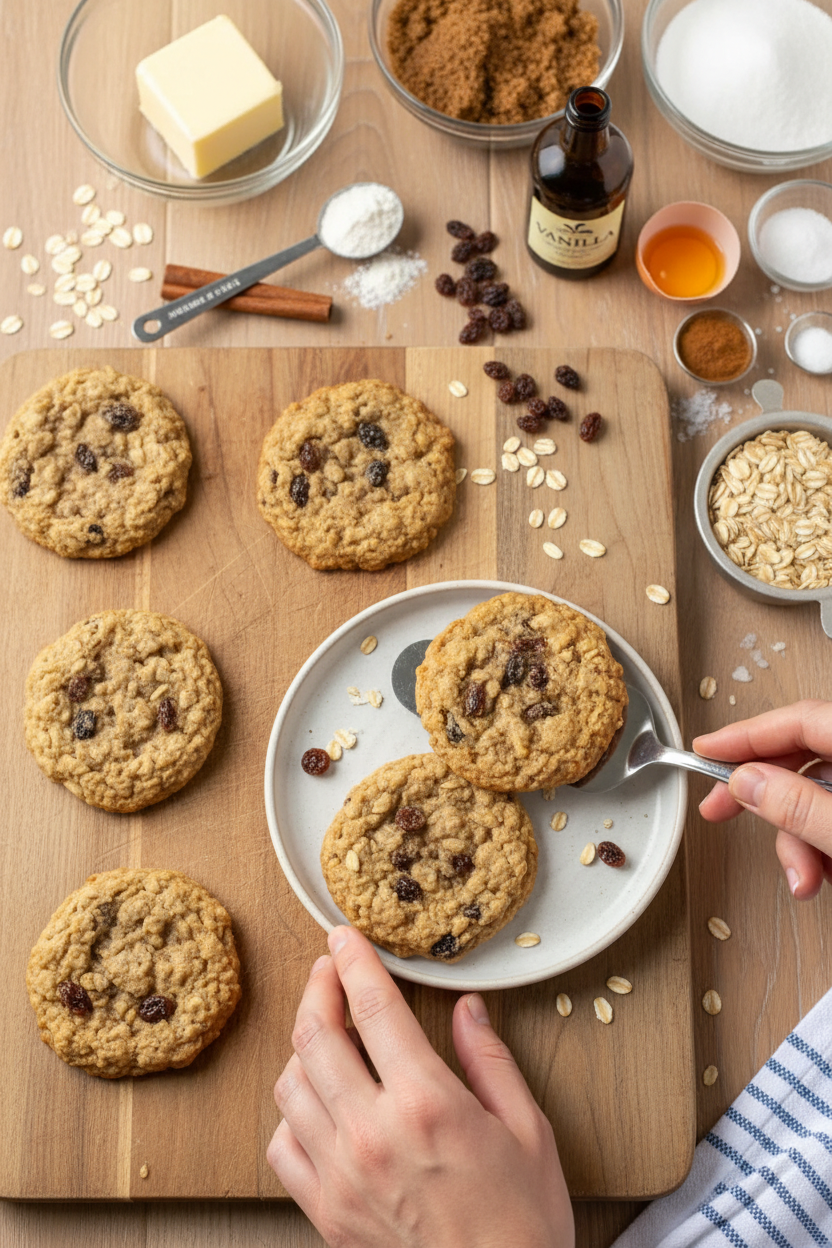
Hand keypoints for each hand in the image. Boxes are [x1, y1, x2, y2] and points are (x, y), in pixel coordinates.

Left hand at [267, 925, 573, 1247]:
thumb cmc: (521, 1224)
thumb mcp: (529, 1130)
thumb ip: (490, 1061)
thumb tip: (468, 1008)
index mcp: (427, 1104)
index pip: (373, 1006)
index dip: (354, 960)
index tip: (345, 936)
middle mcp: (372, 1133)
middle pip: (316, 1035)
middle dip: (317, 987)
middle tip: (328, 968)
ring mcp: (341, 1175)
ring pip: (290, 1085)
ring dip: (302, 1046)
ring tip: (326, 1032)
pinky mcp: (327, 1213)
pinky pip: (283, 1145)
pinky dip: (292, 1112)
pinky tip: (318, 1103)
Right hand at [695, 699, 831, 899]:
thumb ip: (800, 807)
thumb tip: (748, 784)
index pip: (799, 720)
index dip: (747, 734)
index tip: (705, 750)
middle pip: (802, 758)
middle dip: (764, 799)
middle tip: (720, 811)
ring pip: (817, 798)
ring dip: (799, 841)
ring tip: (806, 879)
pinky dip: (823, 847)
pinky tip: (827, 873)